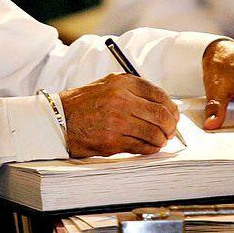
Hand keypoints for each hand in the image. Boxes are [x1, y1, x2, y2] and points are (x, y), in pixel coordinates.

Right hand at [59, 73, 179, 157]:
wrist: (60, 119)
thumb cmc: (84, 103)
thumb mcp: (109, 85)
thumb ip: (134, 91)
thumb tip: (161, 105)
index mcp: (123, 82)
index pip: (159, 94)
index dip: (171, 107)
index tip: (173, 114)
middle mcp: (122, 99)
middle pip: (161, 114)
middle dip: (170, 126)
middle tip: (170, 130)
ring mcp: (118, 121)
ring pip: (154, 133)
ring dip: (161, 140)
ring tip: (160, 140)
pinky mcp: (113, 141)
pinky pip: (141, 147)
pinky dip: (150, 149)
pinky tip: (149, 147)